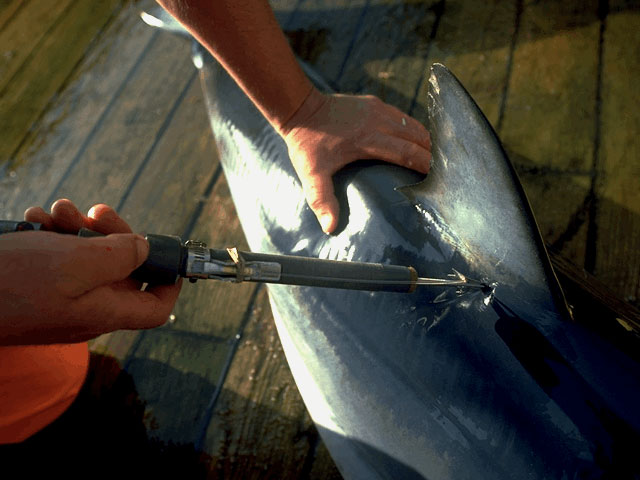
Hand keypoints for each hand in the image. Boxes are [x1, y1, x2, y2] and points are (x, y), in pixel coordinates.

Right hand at [0, 199, 180, 344]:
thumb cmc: (10, 285)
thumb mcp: (75, 263)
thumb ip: (119, 256)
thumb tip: (143, 249)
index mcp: (103, 311)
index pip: (155, 308)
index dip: (168, 281)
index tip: (165, 251)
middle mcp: (85, 308)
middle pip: (121, 269)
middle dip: (112, 234)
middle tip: (94, 212)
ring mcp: (59, 298)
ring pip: (86, 256)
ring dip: (75, 227)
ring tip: (53, 213)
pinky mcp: (34, 286)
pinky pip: (55, 257)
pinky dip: (49, 235)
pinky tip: (31, 222)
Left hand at [279, 89, 430, 233]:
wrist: (300, 108)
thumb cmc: (307, 145)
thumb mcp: (311, 175)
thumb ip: (322, 200)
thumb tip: (330, 228)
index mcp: (368, 139)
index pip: (407, 152)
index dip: (425, 165)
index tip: (439, 179)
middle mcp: (378, 121)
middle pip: (417, 137)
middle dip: (432, 154)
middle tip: (446, 172)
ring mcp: (378, 109)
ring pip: (413, 125)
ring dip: (425, 141)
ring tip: (436, 160)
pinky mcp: (375, 103)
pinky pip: (402, 118)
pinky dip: (412, 131)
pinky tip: (416, 143)